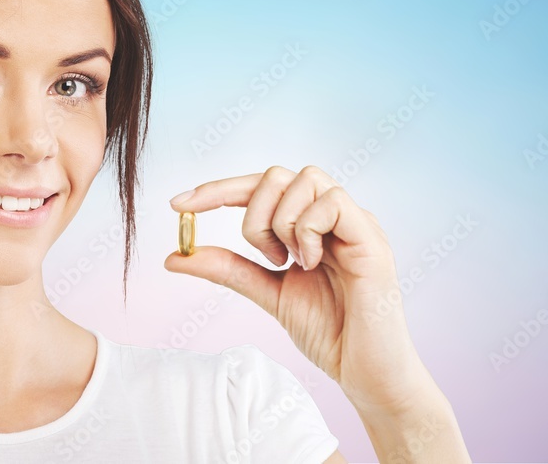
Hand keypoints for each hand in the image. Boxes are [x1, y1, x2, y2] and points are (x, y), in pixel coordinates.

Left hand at [163, 165, 434, 415]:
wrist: (365, 373)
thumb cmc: (329, 332)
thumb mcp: (267, 293)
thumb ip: (228, 269)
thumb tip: (177, 255)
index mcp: (310, 223)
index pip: (259, 187)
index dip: (217, 190)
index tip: (178, 205)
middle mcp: (333, 214)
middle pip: (276, 175)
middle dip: (252, 212)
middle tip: (266, 256)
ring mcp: (354, 221)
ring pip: (304, 179)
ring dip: (281, 222)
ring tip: (293, 262)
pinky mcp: (371, 236)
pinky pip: (332, 202)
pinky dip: (309, 230)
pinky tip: (313, 263)